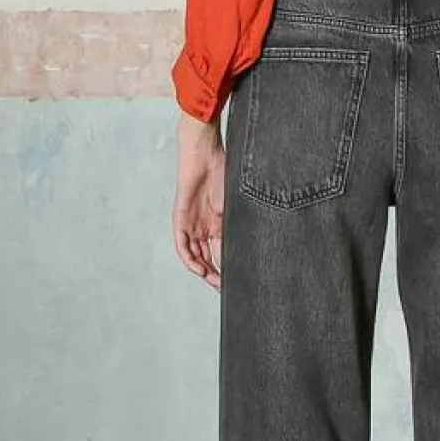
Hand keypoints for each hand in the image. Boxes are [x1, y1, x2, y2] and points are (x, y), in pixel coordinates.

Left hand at [172, 112, 225, 289]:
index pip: (223, 252)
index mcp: (220, 224)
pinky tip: (198, 269)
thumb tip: (259, 244)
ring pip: (194, 254)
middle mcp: (205, 226)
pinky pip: (182, 244)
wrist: (206, 151)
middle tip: (226, 289)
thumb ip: (241, 223)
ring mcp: (192, 223)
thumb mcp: (236, 204)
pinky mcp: (181, 218)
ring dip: (203, 270)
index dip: (229, 268)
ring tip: (214, 282)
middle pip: (208, 257)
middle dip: (216, 275)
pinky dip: (189, 258)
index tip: (239, 282)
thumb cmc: (225, 170)